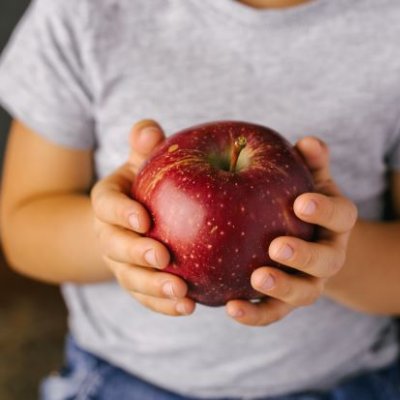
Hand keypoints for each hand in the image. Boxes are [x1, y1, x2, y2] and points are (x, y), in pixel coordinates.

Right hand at [91, 120, 195, 315]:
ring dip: (153, 288)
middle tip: (162, 258)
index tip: (143, 219)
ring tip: (181, 294)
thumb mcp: (143, 161)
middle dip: (136, 255)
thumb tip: (149, 130)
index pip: (106, 205)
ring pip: (131, 279)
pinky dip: (165, 305)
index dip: (121, 213)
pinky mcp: (138, 282)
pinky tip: (189, 307)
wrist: (136, 218)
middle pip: (114, 247)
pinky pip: (147, 297)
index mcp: (108, 202)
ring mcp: (122, 262)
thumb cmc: (147, 183)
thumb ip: (144, 146)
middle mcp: (110, 235)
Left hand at [226, 137, 357, 325]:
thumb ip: (310, 163)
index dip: (324, 210)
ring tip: (256, 280)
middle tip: (277, 247)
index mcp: (335, 223)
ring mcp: (308, 282)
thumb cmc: (300, 203)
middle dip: (303, 255)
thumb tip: (308, 141)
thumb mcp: (309, 180)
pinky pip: (272, 311)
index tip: (301, 203)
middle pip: (325, 262)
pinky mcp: (285, 301)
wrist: (305, 241)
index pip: (340, 216)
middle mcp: (328, 256)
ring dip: (281, 289)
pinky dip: (255, 313)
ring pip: (302, 294)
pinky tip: (230, 307)